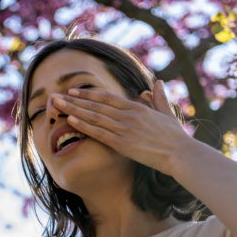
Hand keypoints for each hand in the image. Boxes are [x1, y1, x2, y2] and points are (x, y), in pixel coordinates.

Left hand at [51, 80, 193, 174]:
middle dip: (74, 99)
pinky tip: (71, 120)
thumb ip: (159, 98)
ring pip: (94, 116)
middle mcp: (128, 115)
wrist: (181, 154)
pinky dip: (84, 126)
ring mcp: (124, 128)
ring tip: (57, 104)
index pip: (107, 97)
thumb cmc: (175, 137)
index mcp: (137, 107)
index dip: (88, 94)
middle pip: (95, 105)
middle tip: (56, 95)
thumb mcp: (167, 113)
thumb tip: (157, 83)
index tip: (73, 91)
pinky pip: (99, 133)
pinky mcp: (122, 143)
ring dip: (74, 109)